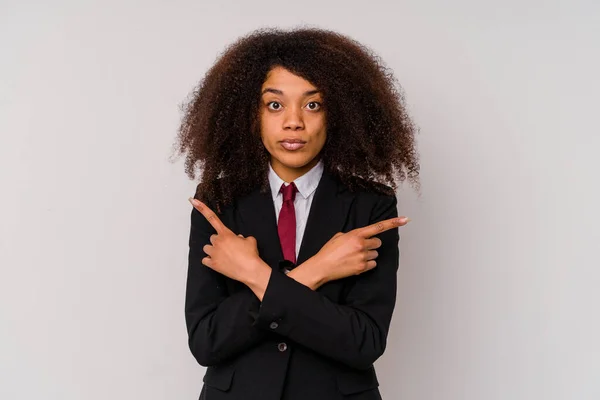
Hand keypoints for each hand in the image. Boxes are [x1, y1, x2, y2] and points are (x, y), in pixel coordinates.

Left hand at [189, 198, 270, 292]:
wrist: (250, 270)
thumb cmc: (251, 255)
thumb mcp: (250, 240)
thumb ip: (241, 237)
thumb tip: (238, 239)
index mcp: (226, 234)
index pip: (212, 218)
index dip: (202, 208)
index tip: (193, 201)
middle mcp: (217, 242)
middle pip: (213, 238)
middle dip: (219, 242)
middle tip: (229, 248)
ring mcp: (214, 253)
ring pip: (207, 248)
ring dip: (213, 251)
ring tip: (223, 256)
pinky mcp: (212, 264)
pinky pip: (205, 260)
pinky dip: (210, 261)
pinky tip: (219, 263)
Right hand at [293, 216, 409, 287]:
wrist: (322, 267)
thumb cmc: (328, 252)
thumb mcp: (338, 236)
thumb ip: (352, 235)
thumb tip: (359, 237)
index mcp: (356, 234)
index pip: (378, 227)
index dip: (393, 223)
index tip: (404, 219)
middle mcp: (361, 244)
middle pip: (378, 242)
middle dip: (371, 245)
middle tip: (360, 248)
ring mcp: (362, 256)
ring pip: (376, 254)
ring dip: (368, 255)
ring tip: (355, 257)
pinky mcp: (362, 267)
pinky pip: (373, 264)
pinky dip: (367, 264)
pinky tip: (356, 264)